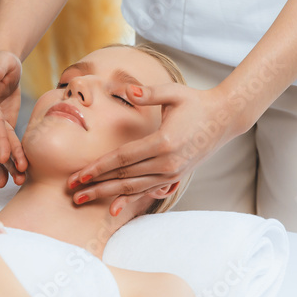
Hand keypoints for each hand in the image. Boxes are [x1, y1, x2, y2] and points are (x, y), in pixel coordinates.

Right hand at [0, 50, 27, 187]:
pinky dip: (3, 165)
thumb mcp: (2, 61)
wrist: (0, 68)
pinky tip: (6, 181)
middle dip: (9, 157)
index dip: (0, 139)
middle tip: (20, 173)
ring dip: (9, 165)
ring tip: (19, 181)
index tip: (5, 156)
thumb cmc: (3, 63)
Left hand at [67, 83, 238, 215]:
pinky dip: (128, 199)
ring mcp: (172, 173)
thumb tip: (127, 89)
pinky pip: (146, 190)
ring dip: (106, 195)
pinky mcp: (175, 177)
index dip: (98, 167)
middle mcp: (167, 163)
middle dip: (96, 185)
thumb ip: (148, 93)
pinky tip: (113, 208)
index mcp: (163, 142)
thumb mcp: (174, 93)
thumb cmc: (196, 102)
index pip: (123, 158)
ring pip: (133, 188)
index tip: (79, 175)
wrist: (224, 119)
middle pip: (123, 177)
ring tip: (83, 200)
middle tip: (72, 193)